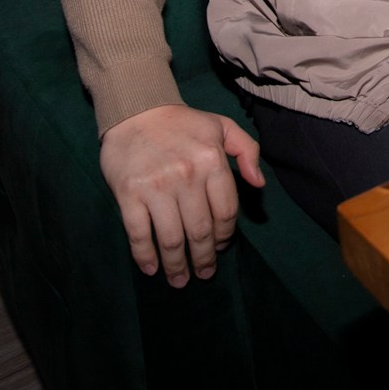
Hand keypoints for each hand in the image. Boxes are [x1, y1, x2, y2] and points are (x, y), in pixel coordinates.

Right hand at [100, 104, 264, 287]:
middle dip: (204, 259)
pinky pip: (139, 233)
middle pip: (201, 231)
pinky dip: (145, 256)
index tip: (220, 248)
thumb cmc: (182, 123)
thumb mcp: (221, 127)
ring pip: (172, 238)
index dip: (226, 236)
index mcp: (212, 160)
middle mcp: (187, 176)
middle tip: (203, 274)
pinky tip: (151, 268)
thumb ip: (248, 151)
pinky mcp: (129, 194)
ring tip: (179, 280)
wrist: (136, 109)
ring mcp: (156, 187)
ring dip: (177, 265)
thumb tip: (259, 184)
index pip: (226, 212)